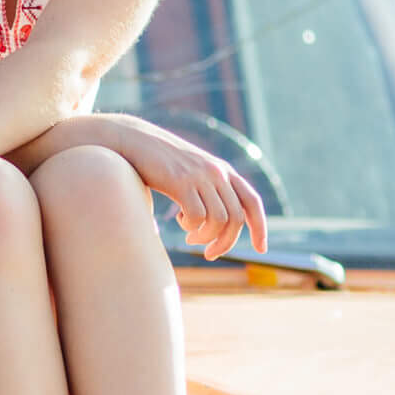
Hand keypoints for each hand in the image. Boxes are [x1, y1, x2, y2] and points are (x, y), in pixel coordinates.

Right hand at [112, 122, 268, 260]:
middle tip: (209, 254)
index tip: (261, 249)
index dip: (260, 228)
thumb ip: (207, 191)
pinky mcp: (181, 182)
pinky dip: (191, 227)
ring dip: (205, 238)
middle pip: (236, 218)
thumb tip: (214, 225)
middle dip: (226, 243)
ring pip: (218, 220)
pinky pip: (197, 217)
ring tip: (191, 238)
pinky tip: (181, 221)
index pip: (252, 202)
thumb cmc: (160, 163)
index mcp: (223, 171)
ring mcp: (200, 176)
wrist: (133, 141)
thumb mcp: (192, 173)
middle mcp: (217, 172)